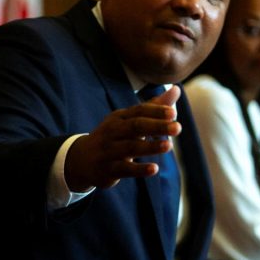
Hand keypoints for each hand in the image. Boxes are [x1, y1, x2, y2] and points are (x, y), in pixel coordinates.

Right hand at [64, 85, 181, 190]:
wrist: (81, 160)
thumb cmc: (113, 137)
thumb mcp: (128, 121)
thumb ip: (153, 108)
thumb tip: (176, 89)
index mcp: (119, 118)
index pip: (138, 111)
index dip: (155, 111)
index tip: (173, 113)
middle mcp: (112, 132)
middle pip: (135, 126)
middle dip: (156, 126)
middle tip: (178, 128)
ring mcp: (109, 151)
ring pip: (130, 147)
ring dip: (150, 146)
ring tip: (168, 146)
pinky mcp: (108, 170)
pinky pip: (124, 169)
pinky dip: (139, 169)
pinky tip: (154, 169)